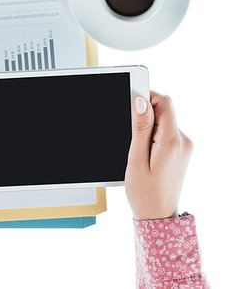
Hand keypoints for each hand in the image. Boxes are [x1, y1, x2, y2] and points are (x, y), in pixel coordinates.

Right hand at [125, 91, 192, 220]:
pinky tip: (145, 152)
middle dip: (144, 115)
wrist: (157, 216)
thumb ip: (140, 128)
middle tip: (132, 136)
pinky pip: (165, 131)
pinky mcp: (180, 150)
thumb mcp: (136, 159)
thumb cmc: (145, 193)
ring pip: (163, 120)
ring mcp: (183, 146)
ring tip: (139, 150)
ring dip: (147, 127)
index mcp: (172, 142)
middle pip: (163, 110)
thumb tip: (141, 102)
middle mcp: (183, 141)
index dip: (146, 97)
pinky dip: (152, 135)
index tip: (130, 104)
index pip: (164, 102)